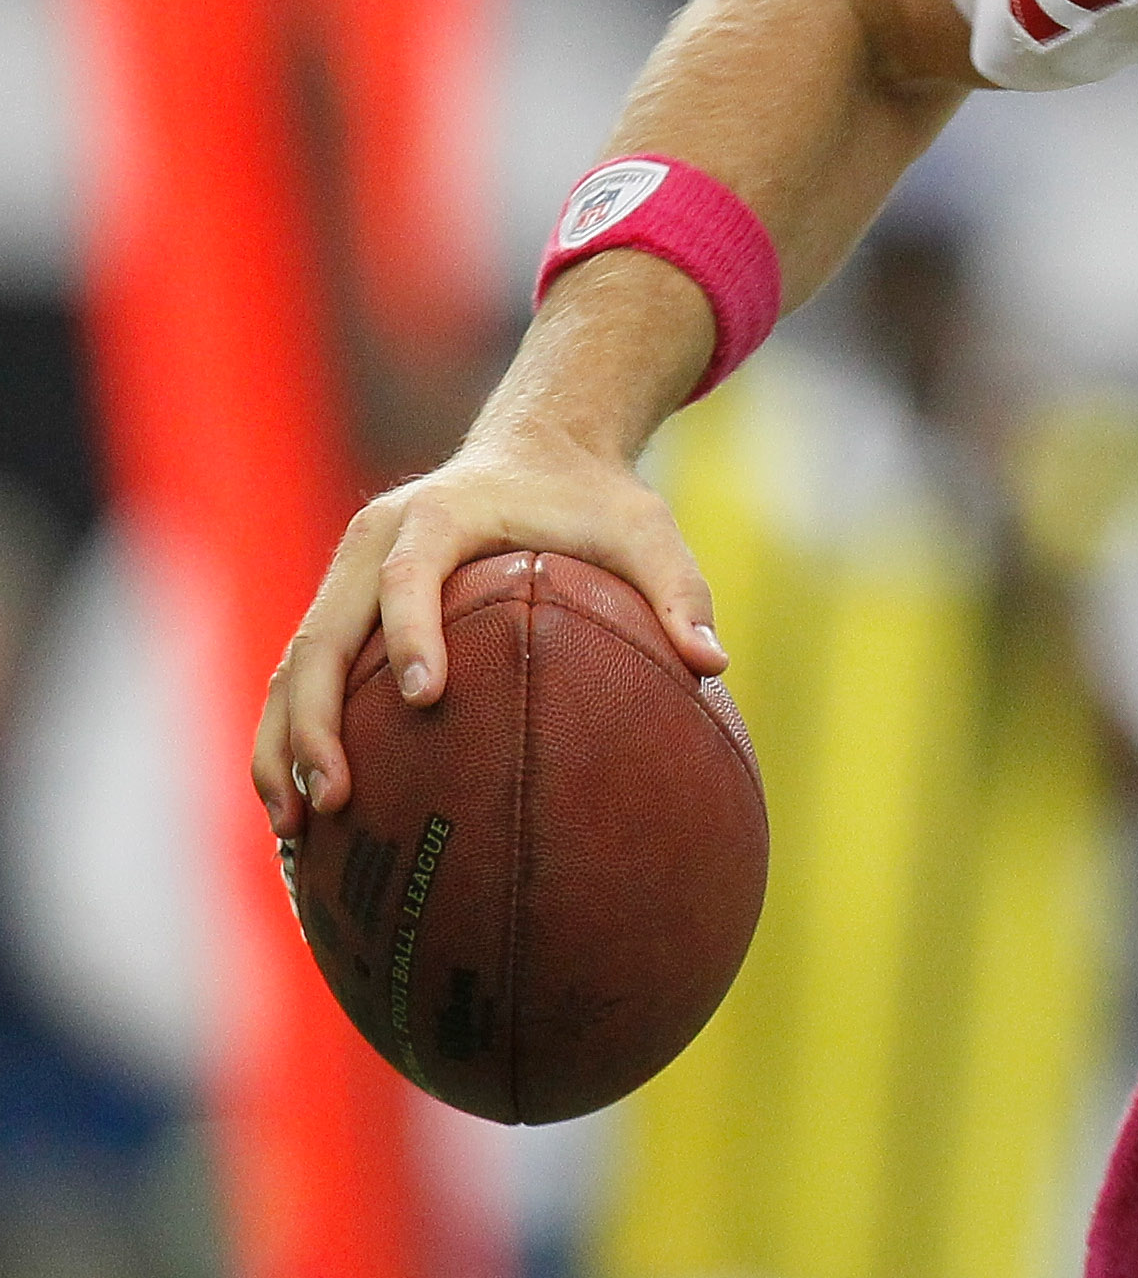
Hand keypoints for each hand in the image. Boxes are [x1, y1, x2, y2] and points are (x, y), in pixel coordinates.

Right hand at [251, 427, 725, 838]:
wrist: (537, 446)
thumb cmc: (593, 497)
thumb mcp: (646, 528)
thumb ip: (678, 589)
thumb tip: (712, 664)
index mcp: (441, 514)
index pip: (411, 574)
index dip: (408, 632)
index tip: (421, 696)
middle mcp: (375, 542)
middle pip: (321, 634)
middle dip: (316, 719)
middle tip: (337, 798)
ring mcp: (346, 576)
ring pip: (293, 665)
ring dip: (284, 746)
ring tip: (296, 831)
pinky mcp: (339, 608)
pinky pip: (298, 678)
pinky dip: (287, 742)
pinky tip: (301, 819)